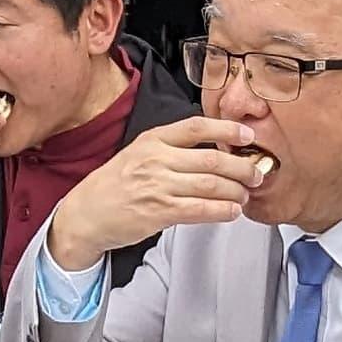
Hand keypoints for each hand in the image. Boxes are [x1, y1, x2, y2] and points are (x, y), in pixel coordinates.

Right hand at [47, 118, 267, 269]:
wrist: (85, 214)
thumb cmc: (113, 186)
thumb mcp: (138, 154)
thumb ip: (170, 150)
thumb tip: (212, 152)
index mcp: (153, 140)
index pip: (196, 127)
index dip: (227, 129)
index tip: (247, 135)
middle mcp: (156, 159)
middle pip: (212, 158)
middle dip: (241, 167)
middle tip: (256, 173)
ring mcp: (158, 186)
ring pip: (211, 184)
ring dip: (236, 190)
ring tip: (246, 194)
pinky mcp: (159, 212)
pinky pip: (200, 209)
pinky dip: (222, 210)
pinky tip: (233, 211)